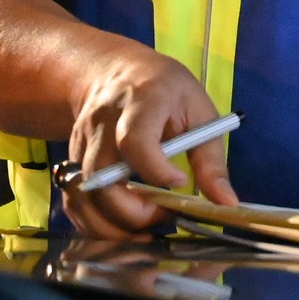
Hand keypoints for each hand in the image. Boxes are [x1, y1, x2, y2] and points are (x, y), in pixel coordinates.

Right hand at [63, 47, 235, 238]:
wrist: (116, 74)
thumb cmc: (166, 92)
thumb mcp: (200, 112)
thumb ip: (211, 160)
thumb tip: (226, 203)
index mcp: (141, 101)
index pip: (135, 140)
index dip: (156, 170)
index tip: (179, 182)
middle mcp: (102, 123)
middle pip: (102, 179)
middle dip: (134, 213)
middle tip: (165, 216)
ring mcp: (81, 143)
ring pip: (82, 198)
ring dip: (113, 225)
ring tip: (148, 222)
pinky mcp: (72, 162)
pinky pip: (75, 203)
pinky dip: (97, 223)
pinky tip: (125, 222)